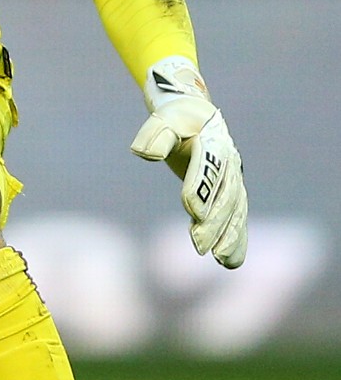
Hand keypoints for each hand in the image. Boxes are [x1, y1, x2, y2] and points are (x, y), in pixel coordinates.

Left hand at [130, 56, 247, 267]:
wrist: (197, 115)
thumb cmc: (176, 118)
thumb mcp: (165, 119)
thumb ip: (155, 134)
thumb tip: (142, 152)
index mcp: (213, 140)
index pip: (208, 166)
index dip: (200, 188)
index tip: (191, 211)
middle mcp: (229, 161)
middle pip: (224, 195)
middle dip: (213, 221)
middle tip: (198, 245)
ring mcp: (234, 178)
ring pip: (235, 210)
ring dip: (229, 235)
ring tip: (220, 259)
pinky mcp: (233, 192)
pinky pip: (238, 217)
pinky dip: (237, 239)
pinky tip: (230, 263)